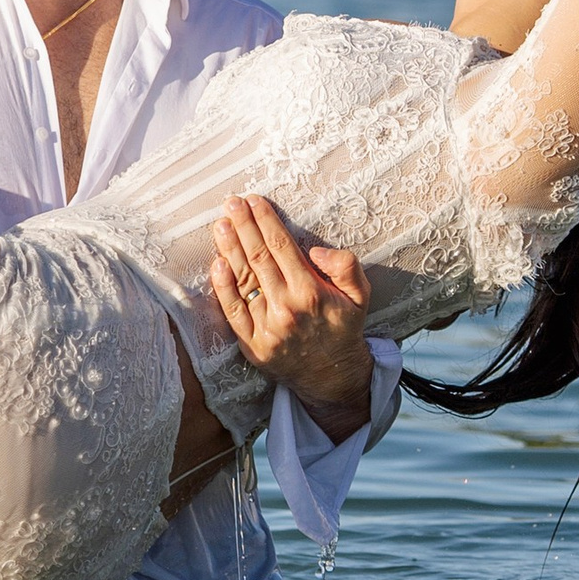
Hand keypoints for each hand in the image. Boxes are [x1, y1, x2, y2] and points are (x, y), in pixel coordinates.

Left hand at [210, 193, 374, 434]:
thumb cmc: (344, 329)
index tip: (254, 200)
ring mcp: (266, 328)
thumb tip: (315, 251)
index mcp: (311, 292)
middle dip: (243, 226)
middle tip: (231, 203)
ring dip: (229, 249)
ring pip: (243, 281)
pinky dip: (223, 288)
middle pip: (258, 258)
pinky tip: (217, 264)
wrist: (333, 378)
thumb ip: (346, 267)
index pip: (281, 247)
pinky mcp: (252, 345)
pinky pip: (233, 313)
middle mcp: (286, 308)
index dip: (266, 221)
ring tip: (221, 225)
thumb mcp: (361, 296)